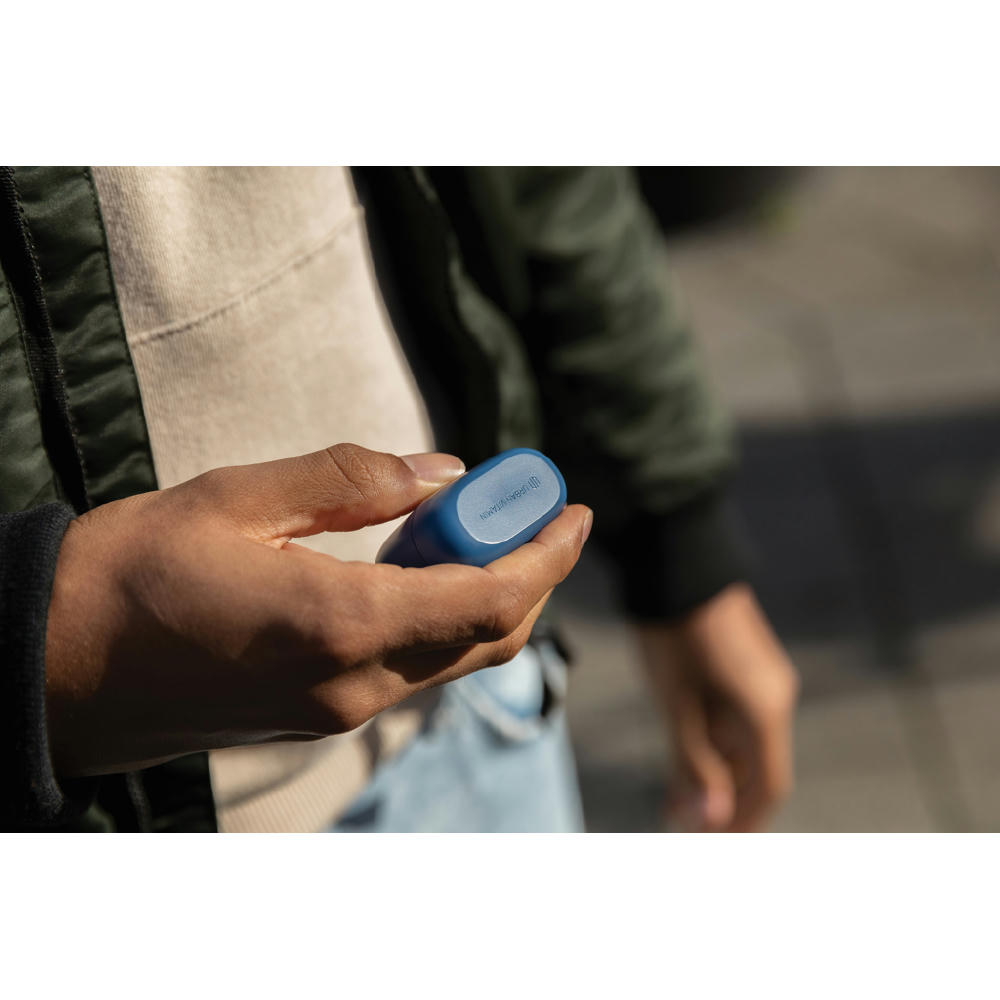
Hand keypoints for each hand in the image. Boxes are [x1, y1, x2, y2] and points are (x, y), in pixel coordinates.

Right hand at [45, 443, 591, 776]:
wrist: (55, 664)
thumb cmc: (132, 571)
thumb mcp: (239, 497)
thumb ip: (352, 481)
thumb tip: (442, 472)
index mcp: (341, 625)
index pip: (490, 600)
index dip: (546, 555)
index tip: (575, 511)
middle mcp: (354, 685)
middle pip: (488, 636)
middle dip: (529, 572)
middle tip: (531, 509)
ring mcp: (335, 711)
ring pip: (452, 656)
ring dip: (482, 592)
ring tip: (471, 524)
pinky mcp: (315, 716)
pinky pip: (409, 667)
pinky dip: (437, 616)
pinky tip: (417, 566)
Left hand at [636, 583, 797, 831]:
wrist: (677, 563)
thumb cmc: (674, 635)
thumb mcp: (677, 703)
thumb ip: (695, 760)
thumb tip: (712, 816)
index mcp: (765, 711)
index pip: (768, 786)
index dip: (742, 820)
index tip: (711, 842)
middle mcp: (774, 697)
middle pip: (756, 767)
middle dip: (721, 798)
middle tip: (678, 818)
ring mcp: (762, 678)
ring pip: (744, 742)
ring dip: (714, 771)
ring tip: (673, 791)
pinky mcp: (746, 663)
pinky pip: (738, 717)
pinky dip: (714, 741)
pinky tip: (683, 749)